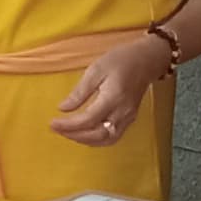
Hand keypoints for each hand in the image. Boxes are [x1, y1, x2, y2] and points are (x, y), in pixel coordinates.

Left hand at [48, 33, 176, 146]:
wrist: (147, 60)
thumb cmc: (121, 60)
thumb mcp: (96, 69)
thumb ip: (80, 91)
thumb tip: (63, 108)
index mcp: (113, 98)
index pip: (88, 120)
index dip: (68, 125)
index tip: (52, 123)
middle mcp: (123, 113)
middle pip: (97, 135)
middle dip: (75, 136)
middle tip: (56, 130)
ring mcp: (129, 118)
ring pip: (106, 140)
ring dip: (86, 141)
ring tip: (68, 133)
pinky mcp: (130, 119)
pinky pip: (113, 136)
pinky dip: (97, 139)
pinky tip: (85, 133)